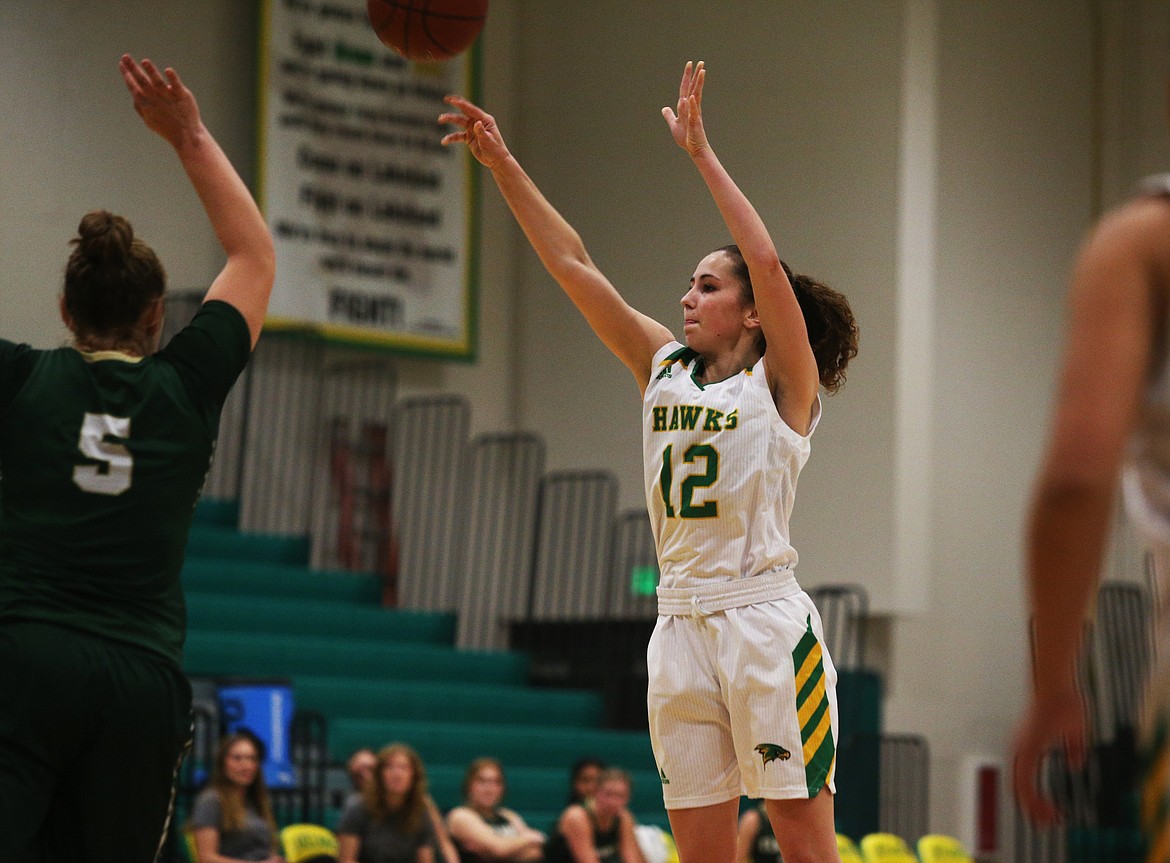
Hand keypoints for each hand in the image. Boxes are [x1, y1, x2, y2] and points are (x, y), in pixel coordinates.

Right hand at [119, 55, 203, 147]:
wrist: (187, 137)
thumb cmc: (167, 129)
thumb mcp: (149, 121)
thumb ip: (140, 108)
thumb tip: (134, 96)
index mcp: (146, 105)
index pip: (133, 87)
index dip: (127, 75)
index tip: (121, 64)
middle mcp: (156, 100)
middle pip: (142, 81)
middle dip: (132, 68)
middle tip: (125, 57)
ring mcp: (169, 97)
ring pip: (158, 82)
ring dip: (151, 71)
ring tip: (144, 62)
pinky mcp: (182, 96)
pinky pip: (176, 86)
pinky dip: (172, 78)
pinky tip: (168, 70)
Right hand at [439, 95, 510, 169]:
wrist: (496, 161)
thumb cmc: (495, 150)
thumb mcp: (488, 141)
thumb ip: (481, 132)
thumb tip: (476, 123)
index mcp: (485, 120)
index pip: (472, 110)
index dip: (462, 104)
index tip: (452, 100)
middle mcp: (478, 122)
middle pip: (464, 111)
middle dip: (455, 104)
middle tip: (446, 99)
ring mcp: (472, 129)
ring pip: (459, 122)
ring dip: (450, 119)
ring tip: (440, 120)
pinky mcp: (469, 138)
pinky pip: (458, 136)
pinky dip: (451, 138)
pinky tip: (444, 141)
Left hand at [661, 60, 708, 156]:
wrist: (694, 149)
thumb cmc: (686, 137)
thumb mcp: (674, 124)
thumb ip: (669, 115)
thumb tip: (664, 108)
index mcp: (687, 106)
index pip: (686, 89)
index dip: (687, 77)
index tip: (690, 64)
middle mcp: (692, 107)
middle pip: (694, 88)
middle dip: (696, 75)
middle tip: (701, 62)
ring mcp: (694, 114)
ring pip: (696, 96)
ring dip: (698, 84)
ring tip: (702, 72)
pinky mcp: (695, 123)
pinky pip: (693, 112)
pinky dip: (692, 105)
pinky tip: (691, 97)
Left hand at [1012, 688, 1087, 825]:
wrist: (1056, 682)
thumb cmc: (1065, 700)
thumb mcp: (1074, 731)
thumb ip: (1075, 748)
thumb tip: (1076, 765)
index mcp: (1029, 746)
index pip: (1025, 780)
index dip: (1035, 799)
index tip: (1054, 812)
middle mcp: (1020, 748)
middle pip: (1018, 787)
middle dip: (1033, 809)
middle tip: (1050, 823)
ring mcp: (1021, 748)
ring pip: (1019, 788)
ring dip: (1033, 807)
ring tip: (1051, 820)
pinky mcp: (1027, 747)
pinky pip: (1024, 780)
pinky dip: (1033, 798)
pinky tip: (1048, 808)